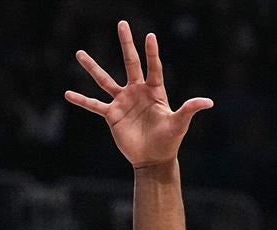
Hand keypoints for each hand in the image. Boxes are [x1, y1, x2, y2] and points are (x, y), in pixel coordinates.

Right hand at [64, 20, 212, 168]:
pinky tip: (67, 94)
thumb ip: (189, 109)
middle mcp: (137, 91)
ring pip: (105, 79)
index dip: (151, 52)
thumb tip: (208, 102)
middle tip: (122, 23)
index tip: (150, 36)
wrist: (153, 158)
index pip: (154, 66)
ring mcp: (123, 102)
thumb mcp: (179, 123)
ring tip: (80, 54)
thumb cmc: (169, 140)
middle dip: (126, 43)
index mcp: (155, 91)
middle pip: (130, 62)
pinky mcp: (112, 115)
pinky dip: (81, 100)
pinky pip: (94, 105)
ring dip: (92, 67)